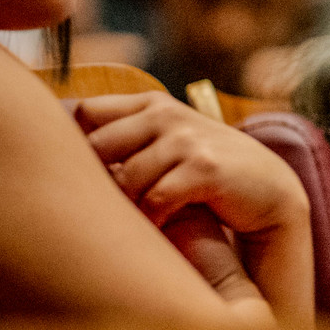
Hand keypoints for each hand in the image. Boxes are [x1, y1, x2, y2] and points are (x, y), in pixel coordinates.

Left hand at [75, 92, 306, 237]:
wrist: (268, 191)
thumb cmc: (208, 174)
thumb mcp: (168, 146)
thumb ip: (127, 141)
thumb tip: (60, 156)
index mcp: (152, 104)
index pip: (86, 113)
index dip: (78, 146)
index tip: (85, 176)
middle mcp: (166, 113)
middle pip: (97, 146)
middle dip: (98, 181)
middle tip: (108, 209)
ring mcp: (187, 138)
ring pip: (125, 178)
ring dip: (128, 207)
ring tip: (137, 222)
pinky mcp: (206, 167)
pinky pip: (156, 198)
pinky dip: (153, 219)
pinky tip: (161, 226)